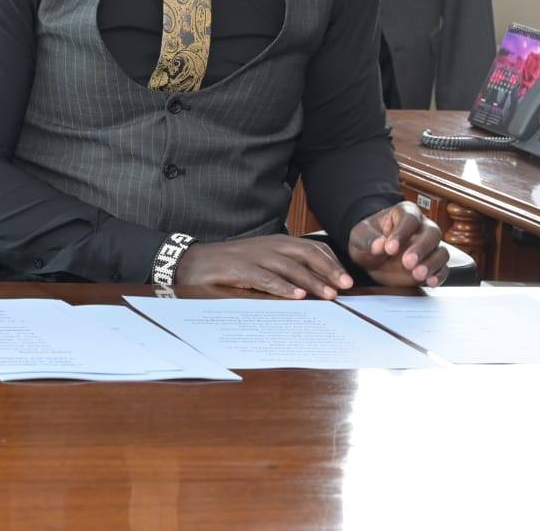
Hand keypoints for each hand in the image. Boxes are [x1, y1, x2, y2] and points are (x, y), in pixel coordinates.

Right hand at [176, 236, 354, 299]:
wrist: (193, 262)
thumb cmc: (230, 265)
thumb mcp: (260, 264)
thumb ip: (283, 271)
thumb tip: (311, 288)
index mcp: (277, 243)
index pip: (311, 248)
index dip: (330, 261)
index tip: (346, 278)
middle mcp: (269, 246)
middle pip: (306, 253)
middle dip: (329, 269)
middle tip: (346, 286)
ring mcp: (254, 256)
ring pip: (290, 267)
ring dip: (312, 281)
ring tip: (329, 294)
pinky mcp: (239, 269)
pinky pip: (266, 278)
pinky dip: (283, 287)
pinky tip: (297, 296)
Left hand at [347, 202, 446, 287]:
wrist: (372, 259)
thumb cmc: (369, 241)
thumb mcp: (360, 237)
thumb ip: (368, 239)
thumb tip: (379, 245)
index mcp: (404, 213)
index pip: (409, 219)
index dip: (401, 233)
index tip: (390, 248)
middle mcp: (422, 227)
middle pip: (432, 233)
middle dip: (421, 249)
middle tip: (407, 263)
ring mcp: (430, 247)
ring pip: (442, 251)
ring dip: (432, 264)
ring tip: (417, 275)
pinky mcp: (433, 265)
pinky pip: (444, 268)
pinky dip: (439, 275)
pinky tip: (429, 282)